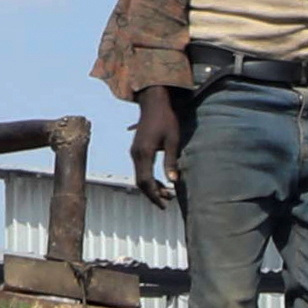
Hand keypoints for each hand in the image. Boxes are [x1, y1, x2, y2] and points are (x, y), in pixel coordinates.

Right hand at [131, 87, 189, 201]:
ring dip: (152, 187)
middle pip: (140, 182)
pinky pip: (140, 170)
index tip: (164, 204)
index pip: (146, 181)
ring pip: (139, 177)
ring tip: (167, 194)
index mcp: (144, 152)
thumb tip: (173, 181)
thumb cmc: (166, 120)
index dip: (155, 195)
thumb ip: (171, 161)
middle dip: (153, 194)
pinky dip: (149, 179)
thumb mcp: (173, 141)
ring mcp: (134, 152)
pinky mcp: (136, 150)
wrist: (154, 104)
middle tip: (167, 202)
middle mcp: (136, 154)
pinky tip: (161, 182)